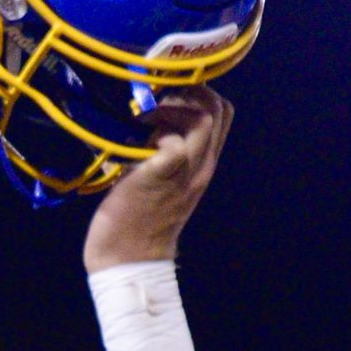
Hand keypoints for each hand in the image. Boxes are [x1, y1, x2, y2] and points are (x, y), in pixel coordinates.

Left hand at [82, 90, 230, 270]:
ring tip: (148, 118)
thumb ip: (161, 150)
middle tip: (160, 100)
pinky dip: (156, 133)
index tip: (170, 96)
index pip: (222, 115)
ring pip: (204, 119)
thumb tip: (146, 122)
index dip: (200, 94)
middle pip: (219, 109)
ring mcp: (186, 172)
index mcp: (203, 165)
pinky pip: (173, 142)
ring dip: (175, 108)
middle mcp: (202, 167)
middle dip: (190, 92)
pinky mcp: (162, 175)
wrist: (128, 257)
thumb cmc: (136, 218)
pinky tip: (138, 143)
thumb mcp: (159, 178)